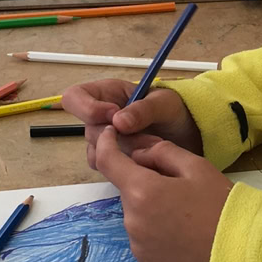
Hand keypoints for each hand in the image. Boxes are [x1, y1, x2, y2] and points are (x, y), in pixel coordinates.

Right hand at [59, 78, 202, 170]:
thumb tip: (117, 122)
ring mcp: (105, 139)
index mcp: (106, 93)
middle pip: (89, 131)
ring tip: (151, 149)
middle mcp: (100, 116)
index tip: (113, 117)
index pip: (74, 97)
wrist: (188, 133)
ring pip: (97, 153)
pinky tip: (145, 160)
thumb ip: (143, 110)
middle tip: (146, 139)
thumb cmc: (174, 110)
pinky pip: (107, 168)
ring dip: (125, 154)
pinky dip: (126, 167)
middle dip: (118, 139)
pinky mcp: (113, 158)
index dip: (87, 109)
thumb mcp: (164, 103)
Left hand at [95, 125, 230, 261]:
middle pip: (129, 194)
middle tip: (179, 190)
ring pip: (137, 220)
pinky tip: (183, 239)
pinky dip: (157, 238)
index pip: (109, 161)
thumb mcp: (197, 167)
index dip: (106, 143)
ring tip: (186, 219)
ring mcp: (138, 249)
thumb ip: (161, 152)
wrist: (243, 255)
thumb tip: (138, 155)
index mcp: (142, 191)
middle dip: (145, 186)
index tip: (109, 135)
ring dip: (152, 213)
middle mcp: (132, 221)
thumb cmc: (222, 206)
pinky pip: (145, 244)